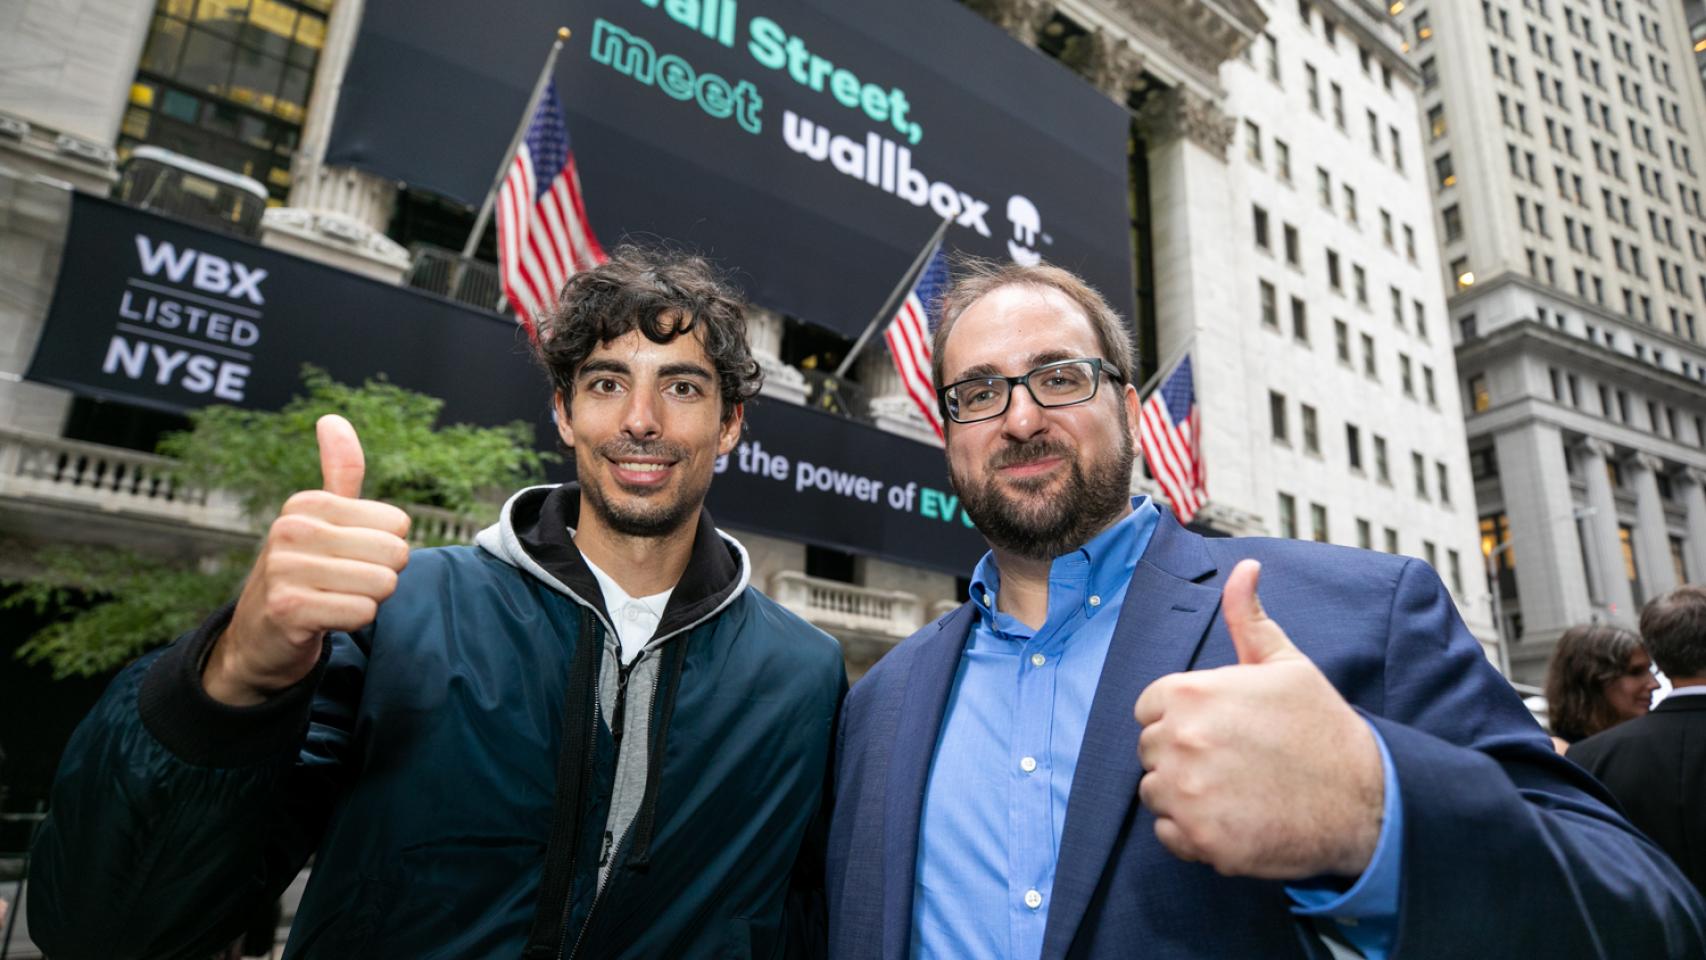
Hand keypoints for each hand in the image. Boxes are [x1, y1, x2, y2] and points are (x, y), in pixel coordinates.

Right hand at [203, 415, 411, 705]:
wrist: (260, 636)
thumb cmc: (303, 572)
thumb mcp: (321, 519)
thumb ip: (339, 472)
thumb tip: (333, 418)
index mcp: (307, 503)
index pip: (398, 523)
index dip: (384, 548)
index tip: (348, 557)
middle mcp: (291, 529)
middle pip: (395, 554)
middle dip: (382, 576)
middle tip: (344, 583)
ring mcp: (285, 569)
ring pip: (382, 585)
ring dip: (367, 600)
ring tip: (333, 599)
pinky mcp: (289, 609)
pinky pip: (362, 613)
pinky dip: (352, 621)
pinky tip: (324, 619)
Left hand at [1133, 559, 1382, 878]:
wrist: (1365, 800)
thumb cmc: (1323, 729)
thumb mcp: (1287, 664)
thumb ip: (1249, 618)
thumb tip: (1244, 569)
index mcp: (1192, 694)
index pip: (1149, 706)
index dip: (1181, 716)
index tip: (1215, 727)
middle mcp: (1181, 742)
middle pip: (1149, 749)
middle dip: (1180, 753)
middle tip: (1232, 760)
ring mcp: (1188, 794)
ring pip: (1155, 791)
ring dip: (1184, 794)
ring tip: (1233, 789)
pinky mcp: (1200, 840)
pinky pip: (1169, 834)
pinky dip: (1192, 833)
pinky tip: (1233, 819)